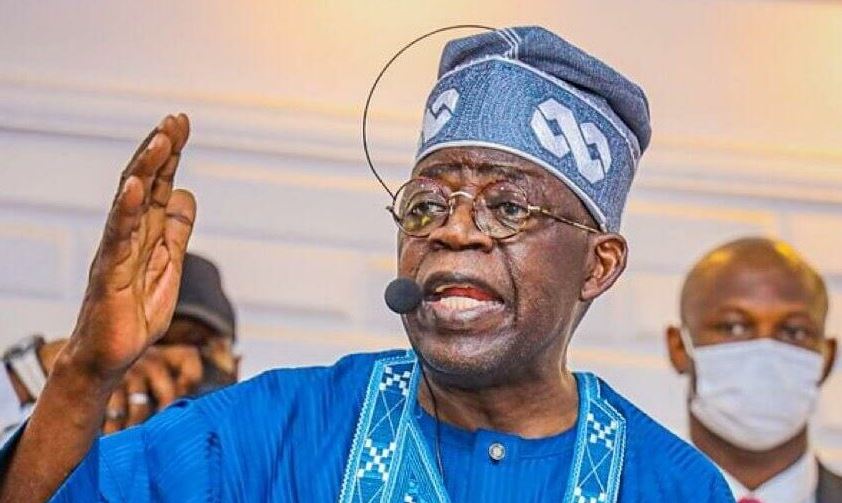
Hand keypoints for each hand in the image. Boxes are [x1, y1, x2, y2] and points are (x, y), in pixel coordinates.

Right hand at [0, 114, 196, 502]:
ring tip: (161, 140)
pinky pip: (117, 239)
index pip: (157, 185)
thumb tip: (186, 193)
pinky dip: (126, 211)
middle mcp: (127, 235)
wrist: (109, 356)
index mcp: (144, 232)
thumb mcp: (167, 265)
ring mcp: (115, 253)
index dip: (171, 155)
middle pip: (142, 184)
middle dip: (160, 151)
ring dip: (145, 170)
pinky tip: (136, 186)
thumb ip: (175, 230)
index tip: (182, 123)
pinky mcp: (108, 275)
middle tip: (176, 120)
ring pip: (129, 204)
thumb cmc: (134, 311)